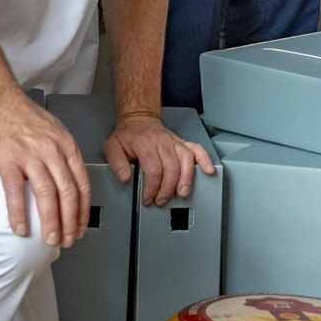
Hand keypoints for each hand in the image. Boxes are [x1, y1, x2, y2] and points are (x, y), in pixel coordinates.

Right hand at [0, 91, 90, 245]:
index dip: (83, 210)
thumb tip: (69, 180)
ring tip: (49, 238)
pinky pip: (16, 193)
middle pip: (68, 193)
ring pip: (47, 196)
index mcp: (66, 145)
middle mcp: (52, 151)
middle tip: (68, 239)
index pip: (82, 183)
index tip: (81, 226)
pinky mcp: (7, 160)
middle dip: (70, 221)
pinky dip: (19, 214)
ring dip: (50, 222)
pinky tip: (20, 228)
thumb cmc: (21, 115)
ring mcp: (30, 155)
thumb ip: (62, 154)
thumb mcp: (53, 131)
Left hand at [102, 113, 217, 206]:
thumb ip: (116, 163)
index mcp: (144, 143)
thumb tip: (125, 178)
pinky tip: (208, 171)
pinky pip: (196, 149)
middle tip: (161, 201)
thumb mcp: (112, 147)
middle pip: (171, 167)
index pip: (153, 169)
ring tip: (182, 193)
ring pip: (185, 160)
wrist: (139, 119)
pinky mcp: (182, 142)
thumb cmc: (127, 135)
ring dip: (186, 179)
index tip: (149, 198)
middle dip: (167, 188)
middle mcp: (162, 141)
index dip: (152, 187)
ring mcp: (174, 141)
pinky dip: (204, 160)